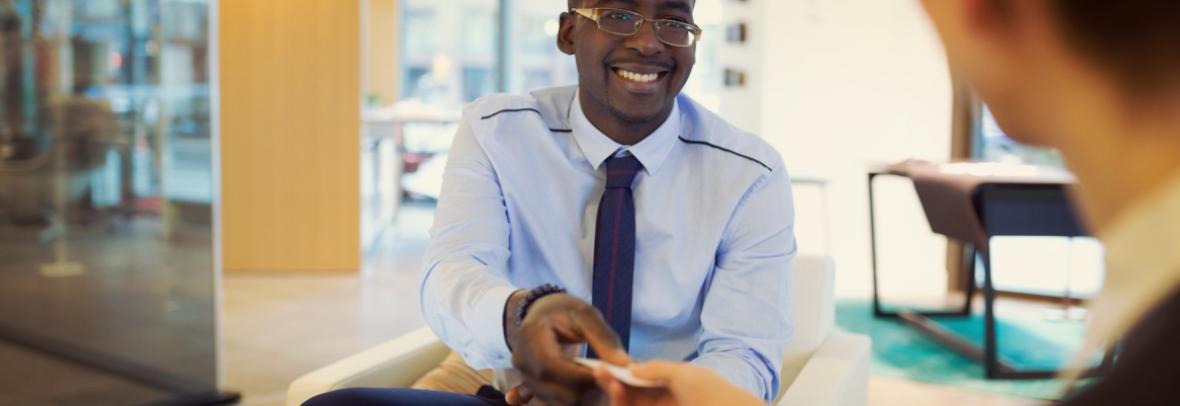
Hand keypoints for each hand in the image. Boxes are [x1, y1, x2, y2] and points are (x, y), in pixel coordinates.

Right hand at [505, 292, 628, 405]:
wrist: (541, 314)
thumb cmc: (563, 311)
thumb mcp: (586, 315)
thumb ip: (605, 340)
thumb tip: (627, 366)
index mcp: (531, 337)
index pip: (552, 368)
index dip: (581, 377)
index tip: (608, 374)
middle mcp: (522, 361)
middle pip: (556, 391)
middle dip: (587, 390)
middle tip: (609, 379)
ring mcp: (524, 377)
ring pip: (557, 402)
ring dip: (583, 397)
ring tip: (599, 380)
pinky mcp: (531, 388)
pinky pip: (553, 403)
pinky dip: (572, 400)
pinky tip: (585, 388)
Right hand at [592, 361, 762, 405]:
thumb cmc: (711, 393)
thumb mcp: (684, 374)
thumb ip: (657, 369)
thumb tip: (631, 367)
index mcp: (672, 387)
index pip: (640, 380)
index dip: (622, 374)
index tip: (603, 365)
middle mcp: (664, 402)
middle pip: (632, 395)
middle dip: (615, 385)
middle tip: (601, 373)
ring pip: (632, 405)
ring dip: (618, 397)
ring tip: (612, 385)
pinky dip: (625, 404)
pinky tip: (618, 396)